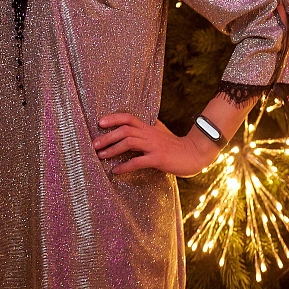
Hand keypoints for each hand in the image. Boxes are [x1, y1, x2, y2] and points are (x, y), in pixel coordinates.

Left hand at [93, 113, 214, 177]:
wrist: (194, 154)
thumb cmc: (175, 145)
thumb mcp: (161, 131)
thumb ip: (149, 127)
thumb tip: (136, 123)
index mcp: (149, 127)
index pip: (128, 117)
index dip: (113, 118)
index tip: (100, 122)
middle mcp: (149, 134)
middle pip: (124, 130)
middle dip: (107, 136)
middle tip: (94, 144)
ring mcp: (153, 146)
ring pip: (129, 143)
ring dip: (112, 149)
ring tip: (101, 156)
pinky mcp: (158, 159)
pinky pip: (138, 162)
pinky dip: (125, 166)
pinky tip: (116, 171)